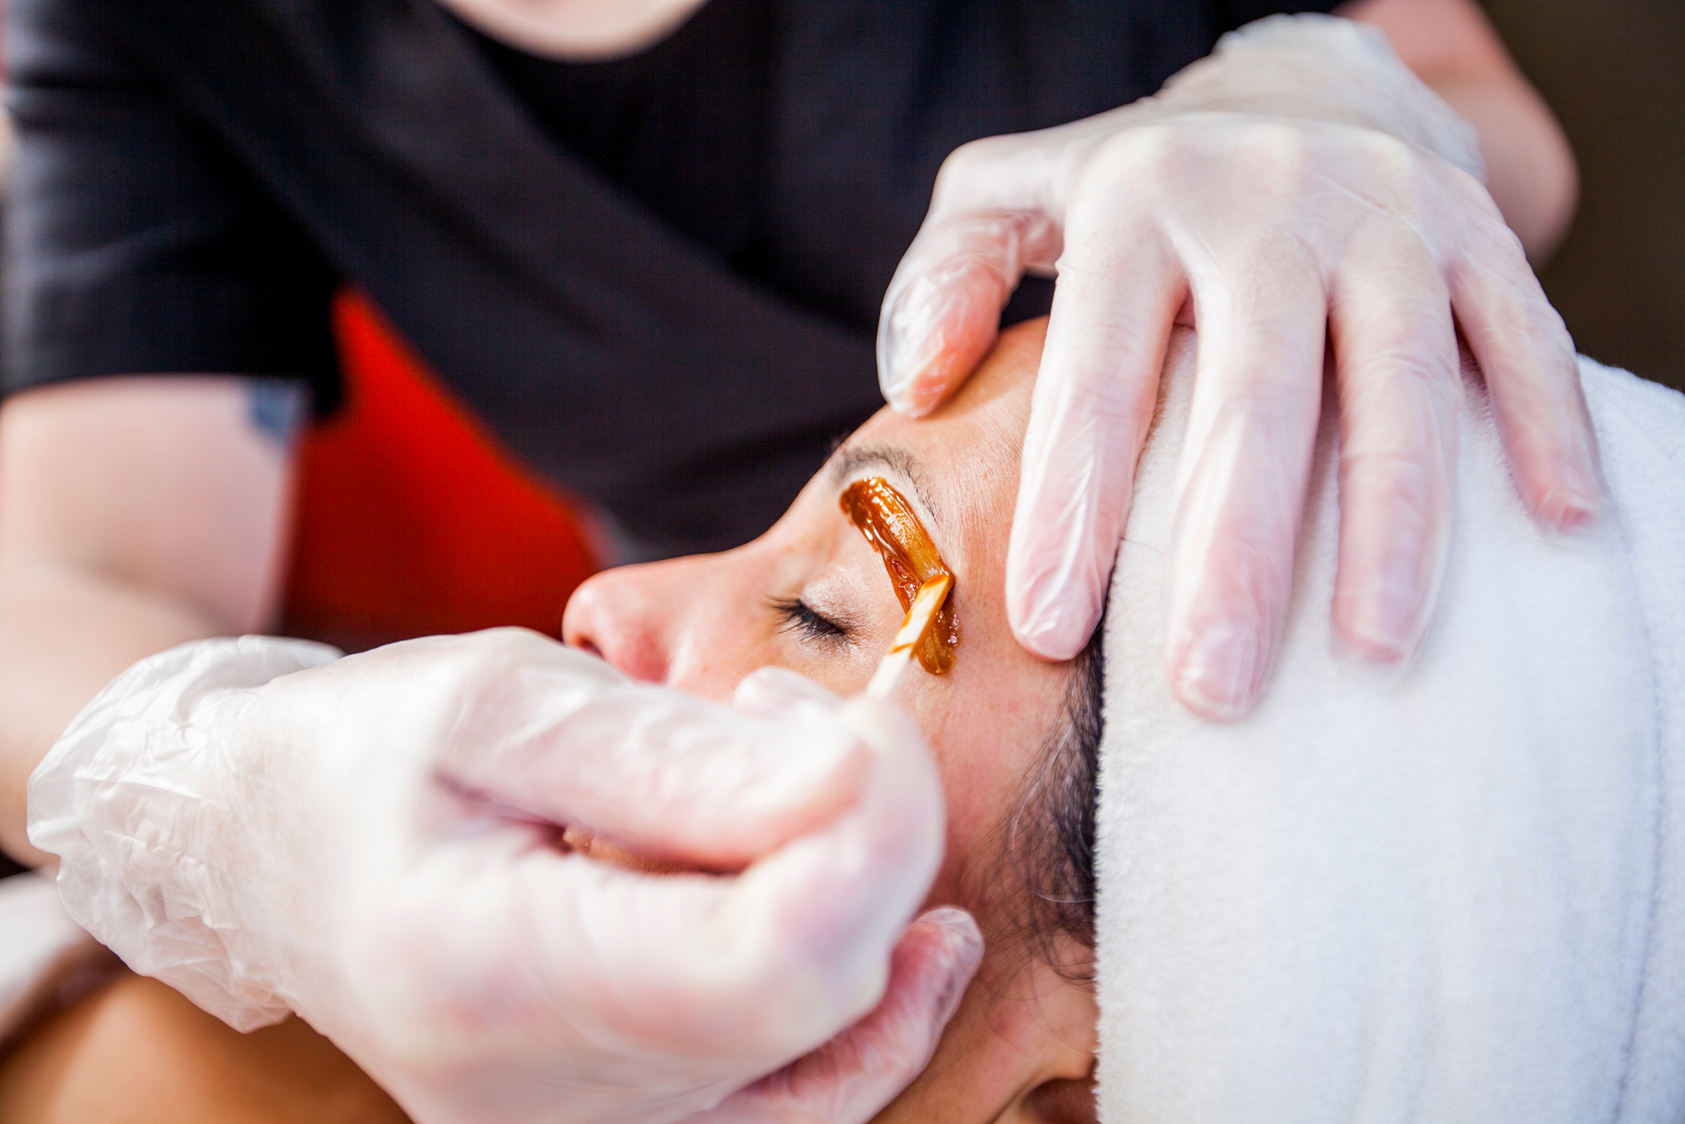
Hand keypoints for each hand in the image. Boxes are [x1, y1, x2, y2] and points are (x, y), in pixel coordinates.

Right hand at [29, 630, 980, 1123]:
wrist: (270, 855)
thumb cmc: (364, 756)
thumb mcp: (499, 703)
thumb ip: (677, 757)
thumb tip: (856, 783)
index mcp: (492, 976)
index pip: (771, 964)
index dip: (871, 835)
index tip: (853, 726)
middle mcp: (546, 1104)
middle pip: (819, 997)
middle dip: (872, 839)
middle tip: (798, 722)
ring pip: (833, 1045)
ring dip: (865, 898)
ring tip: (791, 785)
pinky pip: (806, 1097)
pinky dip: (869, 1001)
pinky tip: (905, 927)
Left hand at [878, 15, 1602, 717]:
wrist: (1291, 85)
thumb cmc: (1131, 184)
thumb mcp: (1008, 193)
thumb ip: (947, 275)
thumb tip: (916, 381)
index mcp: (1140, 199)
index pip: (1099, 370)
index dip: (1073, 504)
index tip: (1051, 631)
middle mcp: (1267, 198)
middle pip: (1253, 392)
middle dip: (1234, 550)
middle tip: (1213, 690)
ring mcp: (1384, 211)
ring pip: (1397, 378)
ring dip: (1393, 520)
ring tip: (1372, 652)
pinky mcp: (1475, 227)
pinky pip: (1521, 332)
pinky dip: (1545, 425)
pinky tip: (1556, 528)